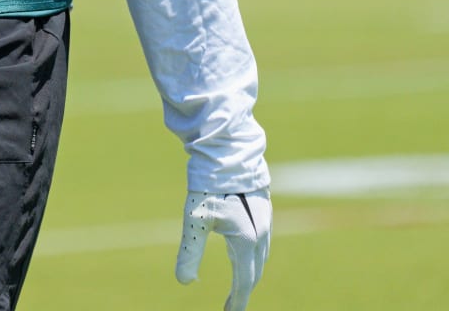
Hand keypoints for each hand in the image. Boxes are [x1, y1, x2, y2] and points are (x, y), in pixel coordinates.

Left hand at [175, 189, 270, 309]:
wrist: (228, 153)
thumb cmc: (209, 186)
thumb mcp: (194, 219)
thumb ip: (190, 251)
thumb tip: (183, 281)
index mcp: (246, 240)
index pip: (244, 281)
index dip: (238, 301)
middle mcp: (260, 233)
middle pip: (254, 272)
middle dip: (243, 290)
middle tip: (231, 305)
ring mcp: (265, 221)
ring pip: (260, 257)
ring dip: (250, 273)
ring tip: (237, 286)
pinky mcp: (263, 210)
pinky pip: (262, 242)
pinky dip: (253, 256)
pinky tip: (243, 254)